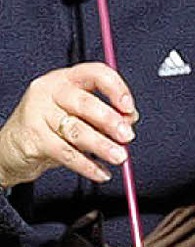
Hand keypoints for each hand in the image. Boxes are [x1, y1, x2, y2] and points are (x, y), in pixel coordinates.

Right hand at [0, 62, 137, 187]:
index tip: (129, 108)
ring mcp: (39, 113)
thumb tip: (130, 120)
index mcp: (67, 78)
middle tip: (127, 136)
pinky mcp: (34, 138)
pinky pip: (66, 153)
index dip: (116, 89)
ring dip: (102, 146)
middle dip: (110, 120)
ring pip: (76, 130)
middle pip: (85, 102)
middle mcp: (51, 91)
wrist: (13, 145)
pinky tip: (101, 172)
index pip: (95, 73)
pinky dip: (88, 166)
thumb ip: (106, 114)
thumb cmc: (50, 125)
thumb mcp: (79, 113)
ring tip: (119, 157)